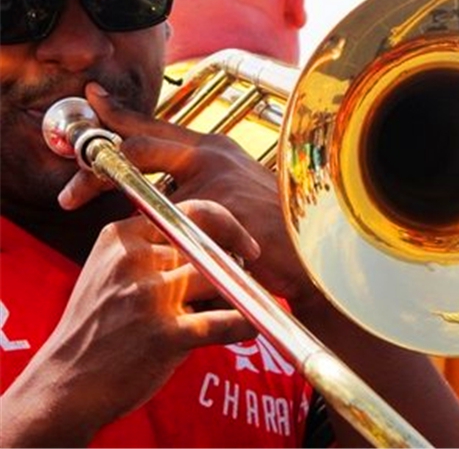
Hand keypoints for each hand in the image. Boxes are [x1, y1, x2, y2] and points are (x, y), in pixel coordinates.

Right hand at [1, 201, 257, 445]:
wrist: (64, 385)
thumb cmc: (98, 328)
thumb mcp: (112, 273)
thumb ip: (156, 252)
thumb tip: (224, 247)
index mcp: (121, 237)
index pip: (191, 213)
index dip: (227, 226)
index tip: (246, 245)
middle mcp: (133, 260)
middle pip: (209, 248)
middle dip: (229, 268)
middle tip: (239, 285)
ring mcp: (148, 296)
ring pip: (219, 279)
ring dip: (234, 296)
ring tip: (234, 310)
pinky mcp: (163, 334)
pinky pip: (225, 320)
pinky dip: (246, 324)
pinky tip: (253, 327)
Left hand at [58, 82, 317, 303]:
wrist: (316, 252)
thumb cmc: (273, 230)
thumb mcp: (233, 194)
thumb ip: (193, 185)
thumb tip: (150, 192)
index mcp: (213, 148)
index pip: (154, 125)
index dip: (117, 113)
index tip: (91, 98)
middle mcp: (212, 155)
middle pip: (136, 150)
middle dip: (94, 170)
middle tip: (68, 195)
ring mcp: (215, 181)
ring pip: (151, 201)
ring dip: (148, 229)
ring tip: (169, 251)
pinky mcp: (218, 211)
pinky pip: (174, 233)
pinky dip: (173, 252)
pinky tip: (201, 264)